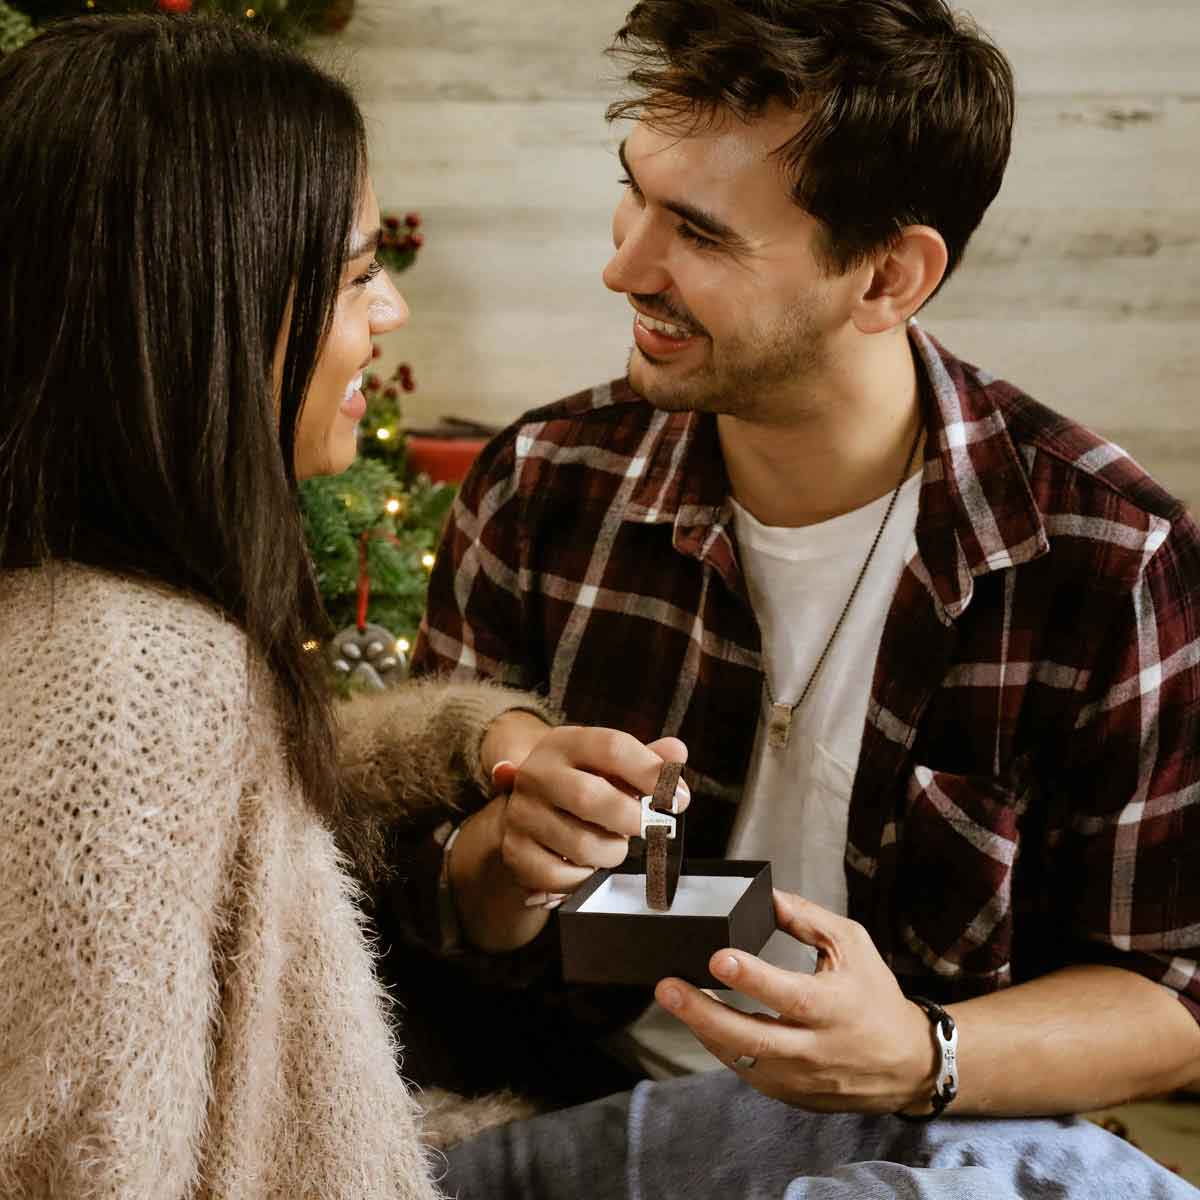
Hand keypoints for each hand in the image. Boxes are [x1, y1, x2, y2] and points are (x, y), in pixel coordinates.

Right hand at [450, 722, 687, 950]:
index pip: (613, 747)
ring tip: (615, 845)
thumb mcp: (610, 765)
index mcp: (565, 743)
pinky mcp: (514, 851)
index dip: (652, 774)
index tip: (680, 799)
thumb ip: (646, 760)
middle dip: (633, 819)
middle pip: (591, 797)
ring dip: (612, 852)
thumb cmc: (583, 783)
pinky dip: (585, 878)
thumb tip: (677, 753)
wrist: (531, 809)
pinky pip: (561, 876)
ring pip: (581, 845)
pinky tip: (589, 864)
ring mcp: (522, 813)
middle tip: (651, 827)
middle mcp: (536, 774)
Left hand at [654, 890, 935, 1113]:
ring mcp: (801, 1078)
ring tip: (674, 998)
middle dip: (703, 1013)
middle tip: (667, 987)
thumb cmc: (875, 996)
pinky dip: (721, 1047)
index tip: (718, 958)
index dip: (753, 977)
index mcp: (836, 1007)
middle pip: (752, 1037)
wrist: (907, 1065)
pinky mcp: (790, 1094)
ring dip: (703, 1029)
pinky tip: (700, 1022)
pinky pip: (747, 1072)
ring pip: (742, 1059)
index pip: (790, 994)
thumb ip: (807, 918)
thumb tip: (765, 896)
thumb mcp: (852, 945)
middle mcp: (817, 1049)